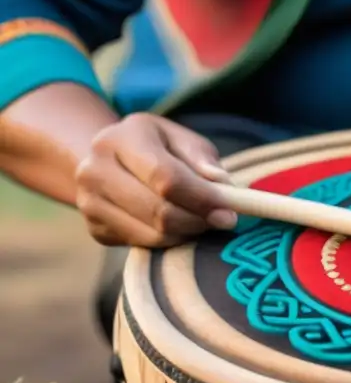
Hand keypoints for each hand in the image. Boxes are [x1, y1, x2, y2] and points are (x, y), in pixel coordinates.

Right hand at [74, 113, 236, 248]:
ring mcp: (89, 203)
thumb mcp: (179, 138)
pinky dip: (170, 240)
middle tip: (224, 220)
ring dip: (187, 232)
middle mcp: (94, 170)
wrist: (107, 161)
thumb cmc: (155, 147)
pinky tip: (180, 225)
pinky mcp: (95, 229)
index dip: (201, 197)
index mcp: (119, 139)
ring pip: (152, 233)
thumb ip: (201, 157)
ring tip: (203, 219)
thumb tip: (220, 184)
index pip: (164, 176)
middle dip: (198, 219)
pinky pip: (143, 244)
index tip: (230, 210)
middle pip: (158, 209)